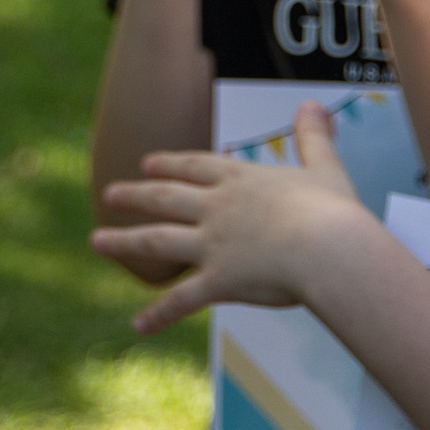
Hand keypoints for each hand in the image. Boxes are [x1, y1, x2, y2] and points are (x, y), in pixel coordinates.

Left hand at [92, 105, 369, 328]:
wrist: (329, 249)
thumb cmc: (334, 211)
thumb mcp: (324, 167)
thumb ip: (314, 136)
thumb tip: (314, 103)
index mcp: (240, 180)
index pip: (195, 167)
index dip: (170, 164)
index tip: (148, 163)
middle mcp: (216, 208)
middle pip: (165, 198)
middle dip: (135, 195)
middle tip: (108, 194)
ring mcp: (212, 244)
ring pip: (157, 241)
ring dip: (124, 242)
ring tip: (96, 243)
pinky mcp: (218, 280)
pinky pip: (181, 300)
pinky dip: (158, 315)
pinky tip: (138, 326)